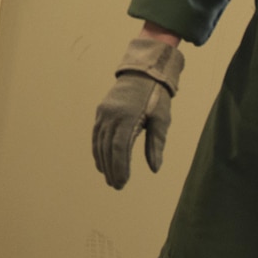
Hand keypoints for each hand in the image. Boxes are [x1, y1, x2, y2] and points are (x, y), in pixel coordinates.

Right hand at [91, 35, 185, 188]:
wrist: (143, 71)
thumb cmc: (156, 96)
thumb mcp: (162, 119)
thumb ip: (156, 144)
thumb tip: (154, 168)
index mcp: (128, 118)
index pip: (120, 148)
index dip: (120, 167)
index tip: (123, 183)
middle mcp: (112, 116)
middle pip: (108, 148)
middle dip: (111, 169)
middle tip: (116, 186)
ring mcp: (104, 113)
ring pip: (99, 143)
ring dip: (103, 162)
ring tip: (109, 178)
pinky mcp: (101, 111)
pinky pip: (96, 134)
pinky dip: (97, 150)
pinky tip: (100, 162)